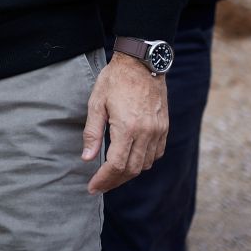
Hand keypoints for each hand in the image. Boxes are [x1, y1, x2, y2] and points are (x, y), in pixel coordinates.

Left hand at [82, 53, 167, 193]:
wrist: (141, 63)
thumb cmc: (115, 80)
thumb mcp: (96, 102)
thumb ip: (92, 132)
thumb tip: (87, 158)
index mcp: (127, 128)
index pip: (116, 165)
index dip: (104, 180)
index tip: (92, 187)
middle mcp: (146, 133)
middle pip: (131, 170)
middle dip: (114, 181)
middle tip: (100, 185)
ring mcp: (158, 131)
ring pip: (145, 164)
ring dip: (128, 173)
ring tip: (112, 174)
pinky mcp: (164, 127)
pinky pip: (156, 154)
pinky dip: (143, 162)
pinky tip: (131, 160)